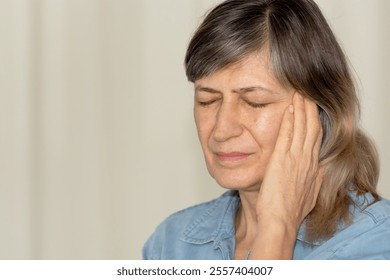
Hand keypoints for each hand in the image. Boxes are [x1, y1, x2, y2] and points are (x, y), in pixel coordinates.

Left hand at [250, 93, 322, 258]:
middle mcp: (306, 160)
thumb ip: (316, 178)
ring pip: (301, 128)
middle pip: (311, 128)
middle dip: (309, 109)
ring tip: (298, 94)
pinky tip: (288, 109)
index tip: (312, 108)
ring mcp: (295, 159)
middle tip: (306, 93)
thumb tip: (321, 168)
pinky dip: (289, 121)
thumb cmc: (291, 211)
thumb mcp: (310, 194)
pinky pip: (286, 135)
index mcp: (312, 167)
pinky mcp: (281, 160)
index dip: (315, 121)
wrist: (280, 220)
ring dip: (300, 109)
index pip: (316, 137)